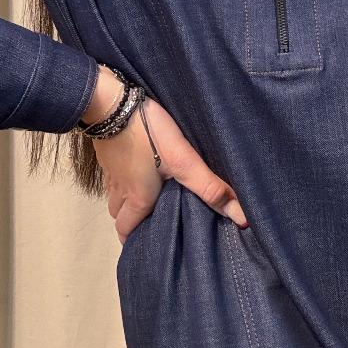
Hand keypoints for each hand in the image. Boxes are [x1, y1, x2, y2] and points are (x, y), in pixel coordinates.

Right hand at [80, 67, 247, 244]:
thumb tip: (241, 219)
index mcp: (137, 197)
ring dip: (126, 201)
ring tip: (147, 198)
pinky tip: (138, 169)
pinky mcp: (107, 151)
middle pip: (119, 215)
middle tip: (152, 222)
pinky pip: (113, 175)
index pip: (126, 231)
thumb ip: (210, 188)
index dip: (132, 241)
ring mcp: (110, 169)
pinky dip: (123, 180)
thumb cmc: (148, 134)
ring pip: (114, 195)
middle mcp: (119, 188)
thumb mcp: (184, 161)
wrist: (112, 100)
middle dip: (131, 222)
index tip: (145, 247)